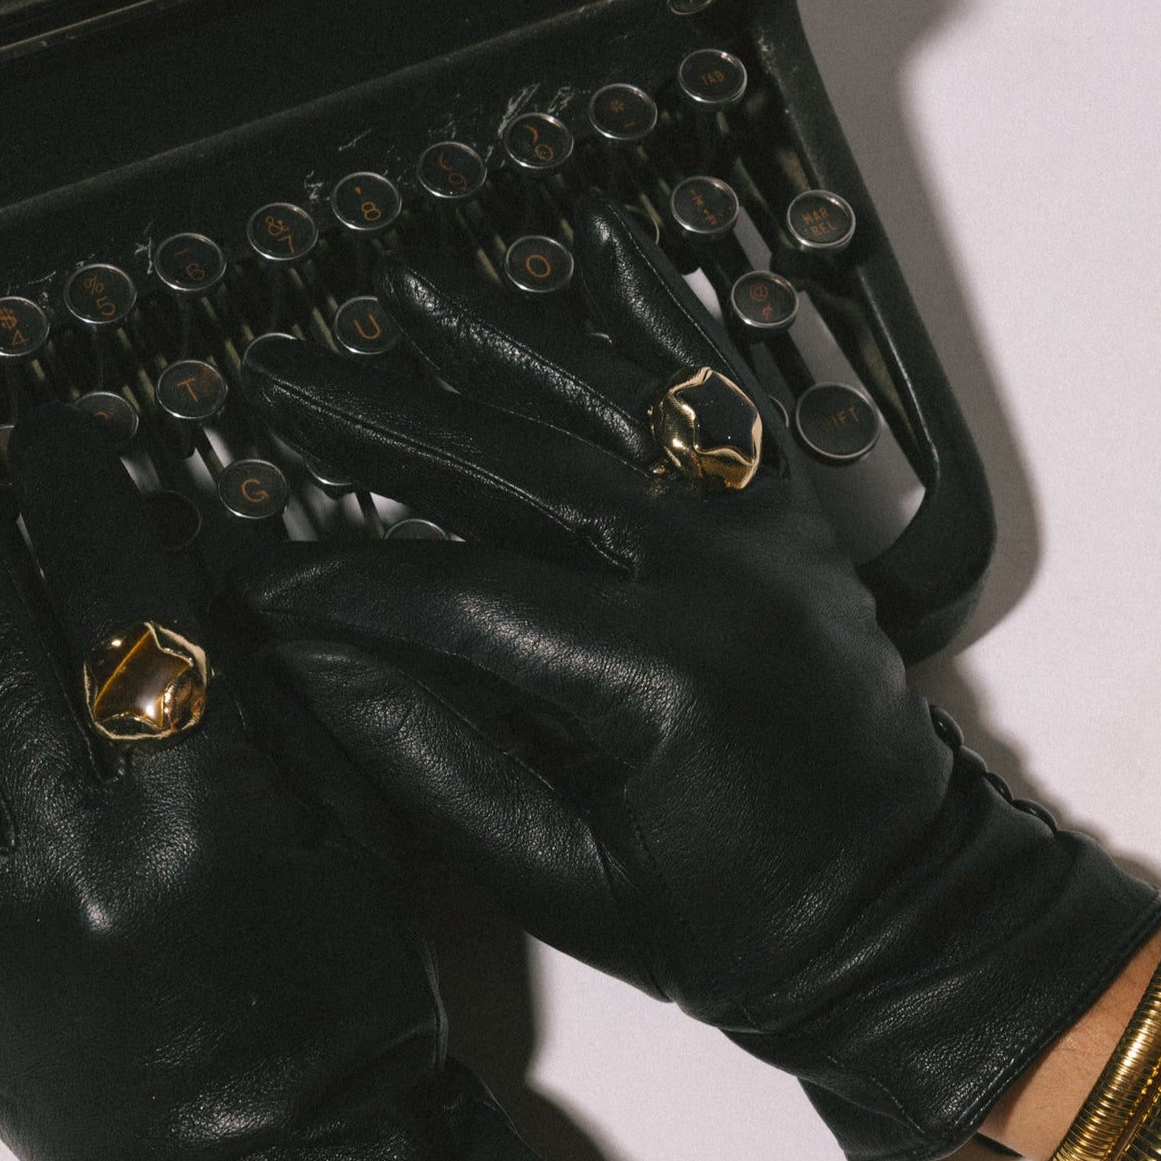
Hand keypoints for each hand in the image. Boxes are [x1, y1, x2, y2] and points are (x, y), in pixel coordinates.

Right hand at [233, 194, 1160, 1160]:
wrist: (899, 917)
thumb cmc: (736, 925)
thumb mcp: (558, 877)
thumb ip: (430, 757)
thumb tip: (319, 660)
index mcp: (653, 678)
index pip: (451, 595)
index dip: (339, 585)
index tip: (261, 582)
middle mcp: (713, 577)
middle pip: (512, 465)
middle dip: (379, 419)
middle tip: (280, 378)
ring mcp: (763, 533)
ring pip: (607, 399)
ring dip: (496, 335)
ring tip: (403, 283)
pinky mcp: (793, 521)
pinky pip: (722, 394)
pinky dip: (662, 310)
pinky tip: (604, 236)